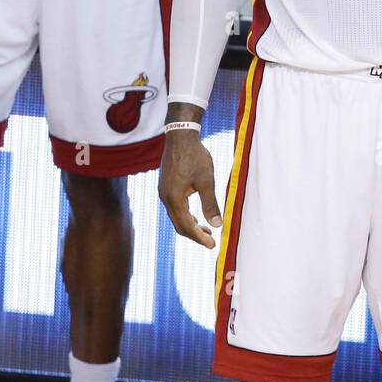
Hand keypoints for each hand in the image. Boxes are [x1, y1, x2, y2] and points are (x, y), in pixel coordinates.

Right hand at [158, 127, 222, 246]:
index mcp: (174, 198)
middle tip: (211, 241)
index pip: (187, 226)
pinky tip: (196, 216)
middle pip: (179, 225)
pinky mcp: (166, 187)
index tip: (213, 245)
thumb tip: (218, 224)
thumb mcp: (207, 180)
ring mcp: (164, 192)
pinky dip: (186, 216)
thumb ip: (211, 203)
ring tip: (207, 230)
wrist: (180, 137)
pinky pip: (174, 208)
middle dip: (195, 234)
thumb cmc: (195, 156)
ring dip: (191, 225)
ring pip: (176, 217)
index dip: (199, 237)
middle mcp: (165, 198)